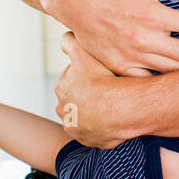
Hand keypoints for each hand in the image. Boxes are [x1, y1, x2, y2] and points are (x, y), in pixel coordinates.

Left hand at [54, 31, 125, 147]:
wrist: (117, 110)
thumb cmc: (102, 79)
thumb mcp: (83, 51)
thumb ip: (70, 41)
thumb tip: (64, 38)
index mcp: (62, 89)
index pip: (72, 79)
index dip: (87, 75)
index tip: (100, 74)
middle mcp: (64, 110)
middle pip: (76, 100)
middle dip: (88, 96)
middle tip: (108, 90)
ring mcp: (76, 128)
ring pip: (84, 118)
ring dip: (94, 113)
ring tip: (112, 106)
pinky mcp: (89, 140)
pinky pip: (96, 133)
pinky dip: (103, 127)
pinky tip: (114, 120)